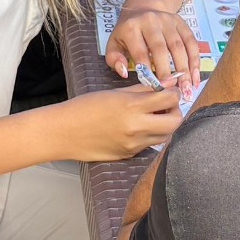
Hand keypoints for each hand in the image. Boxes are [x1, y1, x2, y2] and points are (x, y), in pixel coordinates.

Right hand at [49, 85, 182, 160]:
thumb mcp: (116, 93)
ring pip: (165, 136)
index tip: (169, 90)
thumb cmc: (86, 107)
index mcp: (132, 107)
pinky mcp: (129, 155)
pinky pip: (149, 145)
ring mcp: (134, 145)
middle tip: (166, 105)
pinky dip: (150, 135)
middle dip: (175, 111)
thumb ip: (144, 89)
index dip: (173, 93)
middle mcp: (137, 128)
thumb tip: (168, 83)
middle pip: (175, 122)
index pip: (170, 99)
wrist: (64, 132)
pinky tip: (138, 127)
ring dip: (165, 125)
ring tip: (152, 116)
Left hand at [107, 8, 201, 88]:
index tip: (153, 87)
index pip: (140, 51)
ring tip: (186, 88)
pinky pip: (191, 42)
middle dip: (167, 70)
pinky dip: (195, 61)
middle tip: (171, 88)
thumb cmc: (128, 32)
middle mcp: (151, 21)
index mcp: (131, 27)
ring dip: (184, 69)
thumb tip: (124, 72)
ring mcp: (168, 20)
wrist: (143, 7)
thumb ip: (114, 59)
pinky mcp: (181, 23)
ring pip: (179, 46)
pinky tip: (195, 77)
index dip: (147, 70)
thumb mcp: (114, 43)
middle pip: (160, 48)